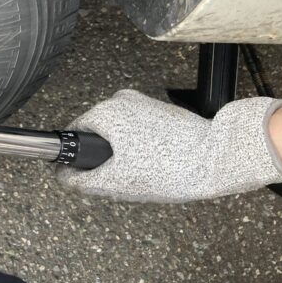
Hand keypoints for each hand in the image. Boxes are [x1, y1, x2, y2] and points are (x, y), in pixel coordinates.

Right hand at [57, 90, 281, 201]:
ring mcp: (143, 103)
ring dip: (124, 155)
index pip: (74, 135)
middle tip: (123, 178)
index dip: (80, 160)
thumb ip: (79, 181)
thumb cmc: (171, 167)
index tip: (94, 174)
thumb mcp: (114, 183)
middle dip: (105, 158)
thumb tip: (63, 177)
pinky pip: (137, 132)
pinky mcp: (160, 111)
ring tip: (145, 172)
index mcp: (105, 111)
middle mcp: (121, 100)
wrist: (218, 158)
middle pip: (97, 135)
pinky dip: (141, 149)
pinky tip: (157, 164)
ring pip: (118, 135)